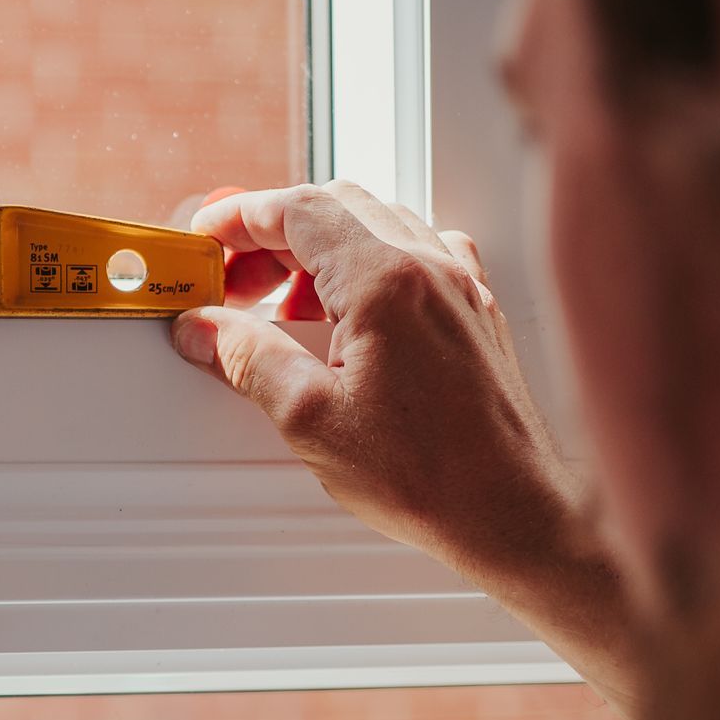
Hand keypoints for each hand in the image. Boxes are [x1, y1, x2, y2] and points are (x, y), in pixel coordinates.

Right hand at [173, 180, 632, 697]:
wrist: (514, 514)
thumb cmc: (431, 476)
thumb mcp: (310, 419)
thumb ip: (247, 358)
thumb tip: (205, 328)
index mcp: (386, 280)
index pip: (298, 208)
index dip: (239, 219)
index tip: (208, 243)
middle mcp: (431, 268)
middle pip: (336, 205)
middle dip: (273, 233)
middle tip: (236, 282)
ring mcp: (461, 286)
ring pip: (378, 224)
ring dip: (321, 247)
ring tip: (285, 306)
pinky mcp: (477, 311)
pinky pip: (418, 253)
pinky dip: (370, 263)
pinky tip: (352, 313)